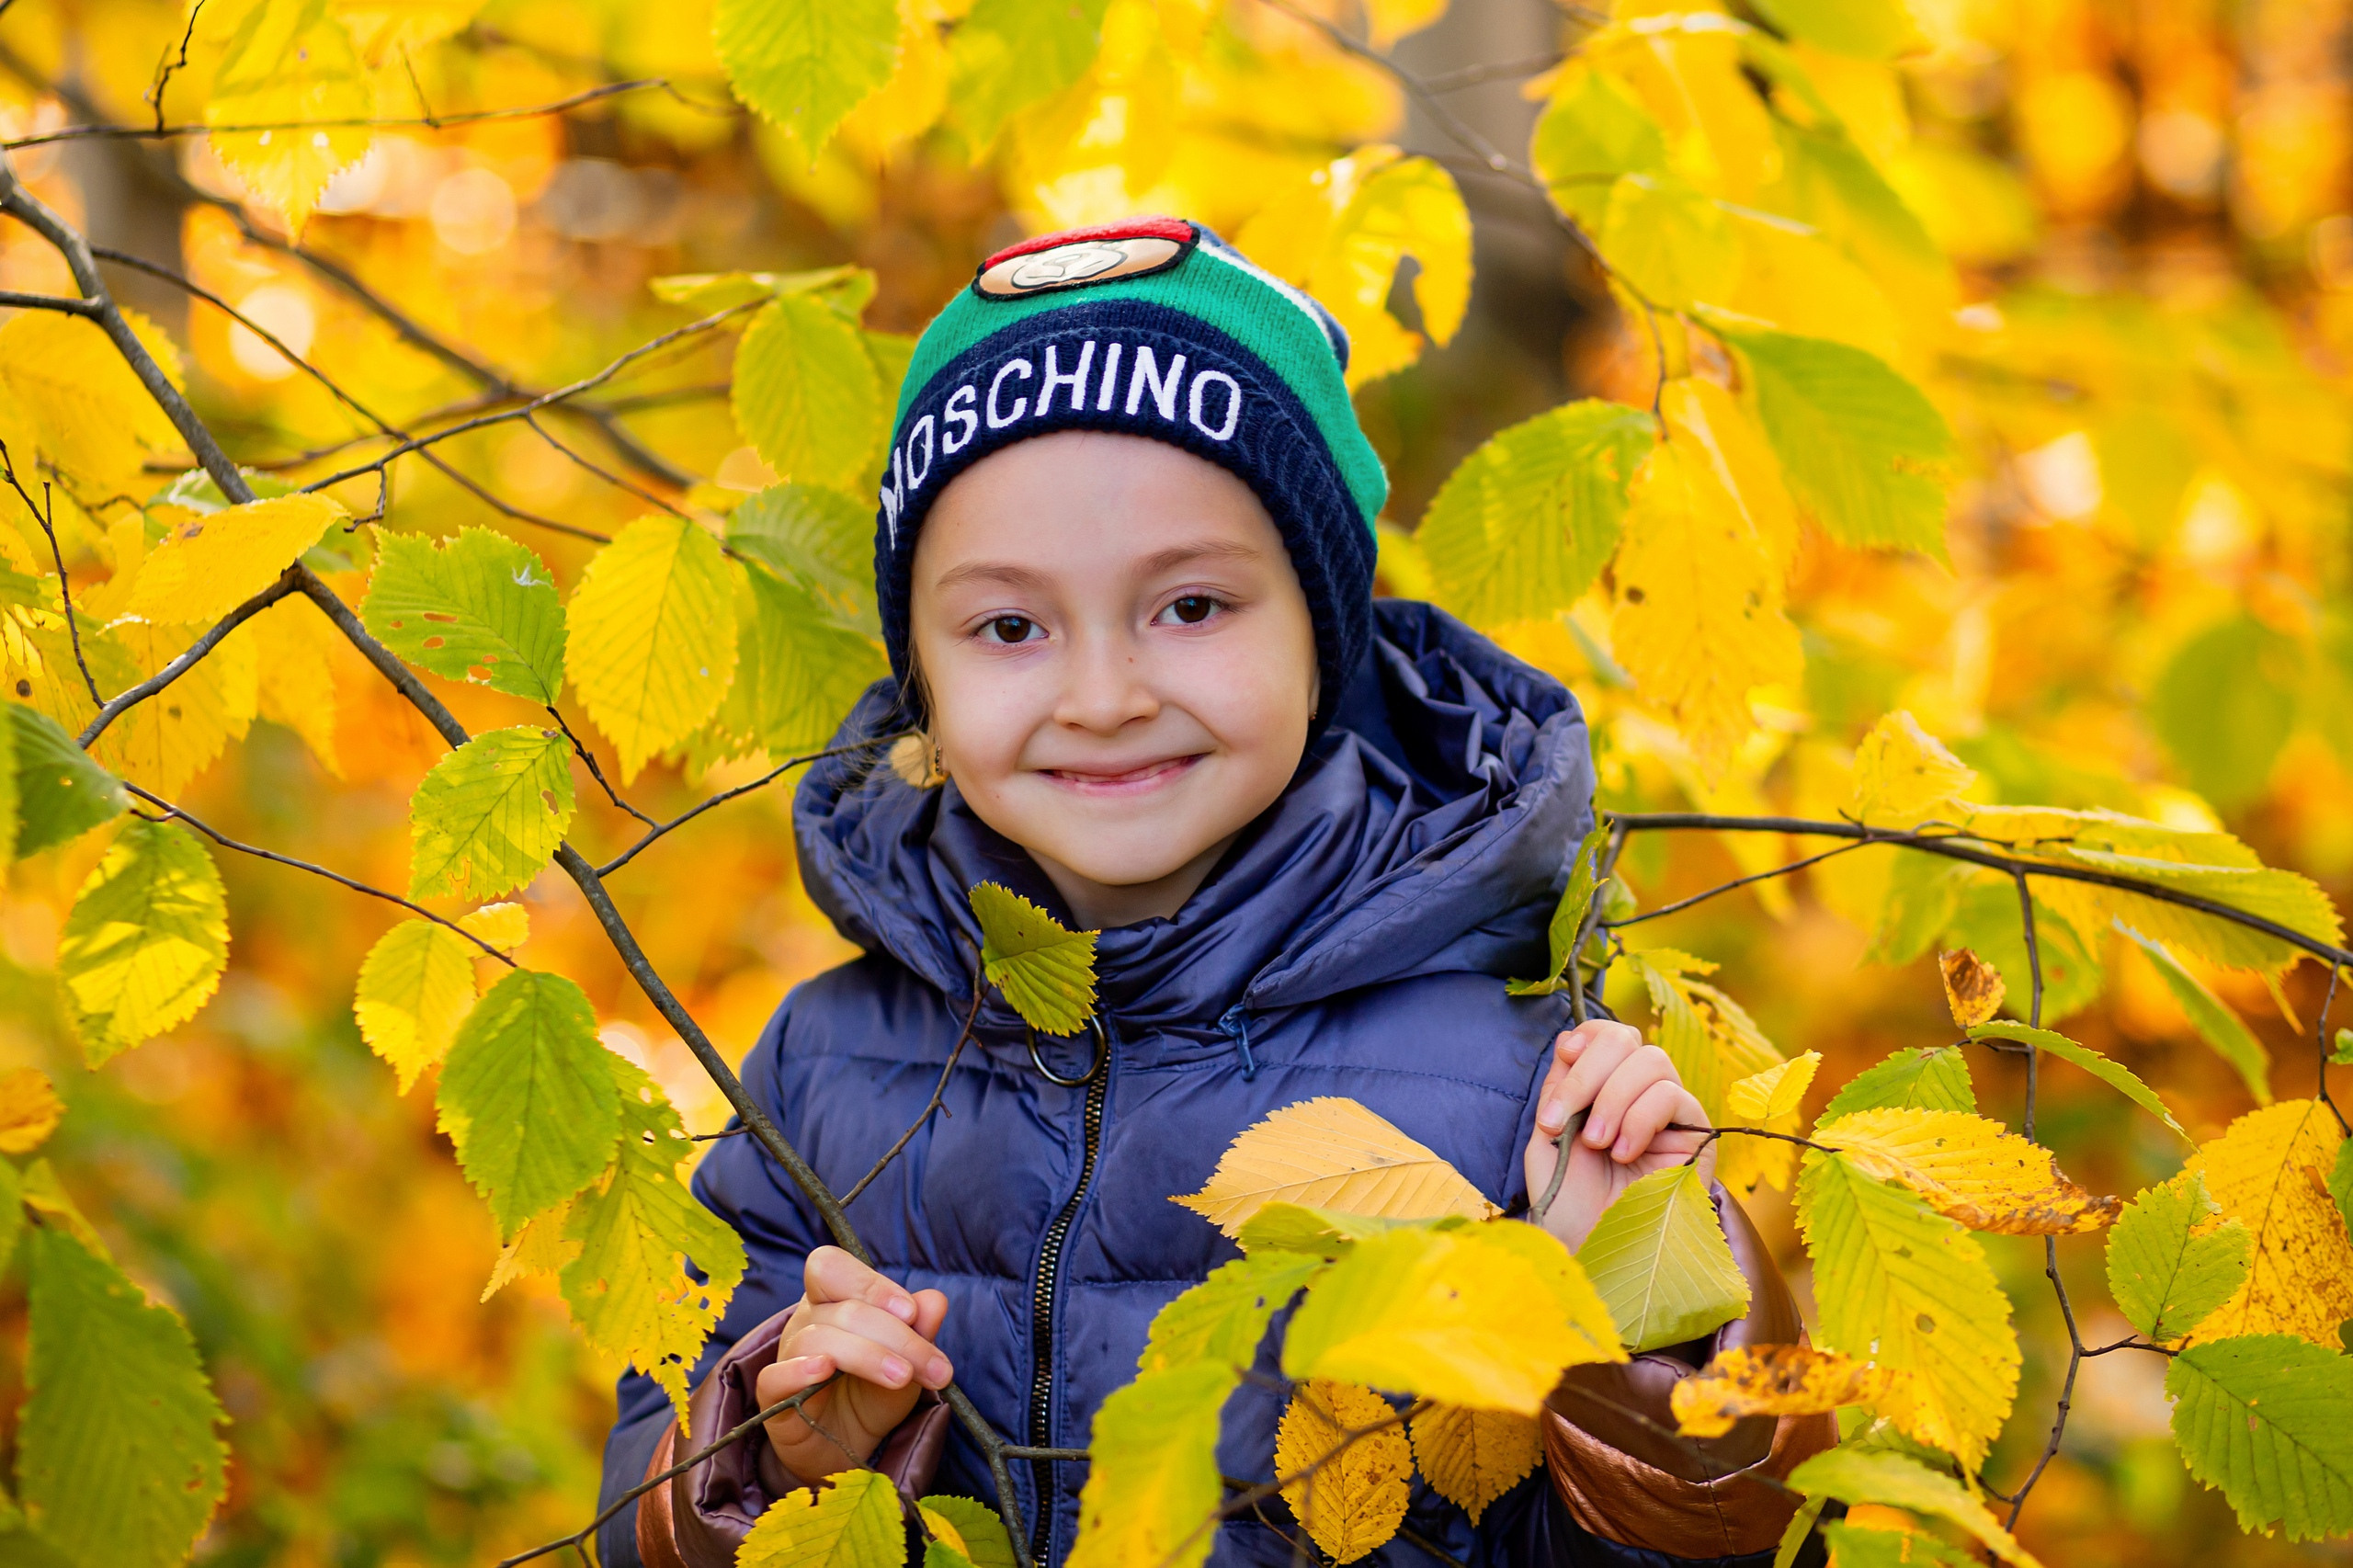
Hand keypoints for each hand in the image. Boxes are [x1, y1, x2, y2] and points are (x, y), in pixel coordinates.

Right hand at [757, 1247, 952, 1481]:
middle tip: (934, 1368)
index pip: (832, 1267)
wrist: (845, 1449)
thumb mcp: (906, 1363)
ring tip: (904, 1377)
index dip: (871, 1284)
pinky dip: (799, 1370)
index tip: (912, 1313)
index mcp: (833, 1300)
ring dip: (867, 1356)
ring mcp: (787, 1358)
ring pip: (816, 1340)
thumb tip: (934, 1300)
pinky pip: (774, 1377)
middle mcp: (805, 1322)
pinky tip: (825, 1370)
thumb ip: (919, 1330)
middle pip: (841, 1310)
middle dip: (895, 1335)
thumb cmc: (872, 1394)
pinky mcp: (773, 1398)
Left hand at [1523, 1020, 1713, 1250]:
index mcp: (1602, 1091)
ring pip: (1651, 1061)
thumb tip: (1572, 1040)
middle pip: (1627, 1039)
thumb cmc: (1568, 1203)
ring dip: (1614, 1099)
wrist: (1594, 1250)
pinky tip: (1625, 1154)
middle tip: (1568, 1121)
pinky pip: (1672, 1095)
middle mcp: (1638, 1096)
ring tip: (1598, 1144)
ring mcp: (1669, 1115)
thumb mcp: (1548, 1139)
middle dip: (1590, 1072)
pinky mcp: (1697, 1136)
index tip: (1566, 1054)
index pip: (1608, 1035)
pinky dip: (1640, 1119)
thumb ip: (1559, 1089)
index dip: (1590, 1034)